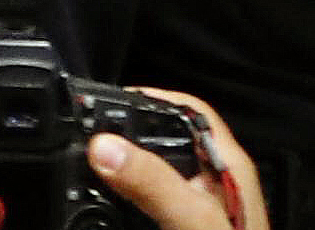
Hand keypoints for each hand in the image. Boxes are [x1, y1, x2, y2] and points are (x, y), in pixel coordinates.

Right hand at [87, 89, 266, 229]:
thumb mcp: (191, 221)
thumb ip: (152, 183)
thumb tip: (105, 146)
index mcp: (226, 165)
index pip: (189, 110)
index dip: (149, 97)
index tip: (105, 102)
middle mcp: (214, 181)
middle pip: (167, 137)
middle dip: (128, 132)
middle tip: (88, 133)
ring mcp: (201, 207)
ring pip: (157, 170)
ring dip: (126, 165)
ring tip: (91, 163)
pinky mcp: (188, 226)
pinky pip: (153, 200)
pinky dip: (128, 195)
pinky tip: (108, 203)